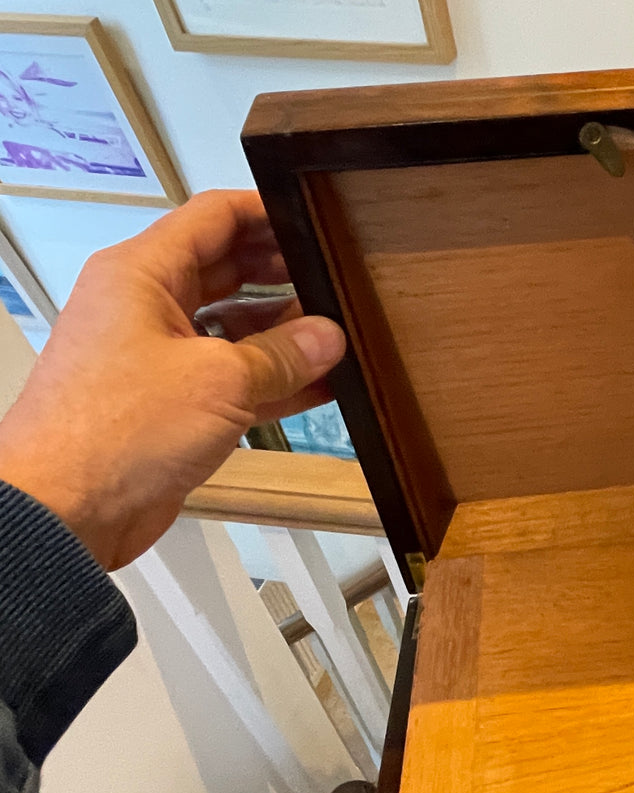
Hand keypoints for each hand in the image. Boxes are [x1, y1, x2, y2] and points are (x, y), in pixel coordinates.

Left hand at [0, 190, 345, 569]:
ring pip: (231, 329)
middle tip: (334, 281)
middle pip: (224, 271)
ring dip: (283, 336)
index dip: (265, 213)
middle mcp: (144, 308)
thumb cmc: (111, 433)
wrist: (66, 509)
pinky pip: (230, 379)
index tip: (312, 220)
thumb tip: (326, 337)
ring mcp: (156, 358)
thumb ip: (283, 355)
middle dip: (281, 276)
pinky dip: (271, 381)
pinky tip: (318, 387)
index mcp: (140, 274)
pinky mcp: (168, 405)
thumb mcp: (221, 380)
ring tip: (338, 340)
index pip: (212, 218)